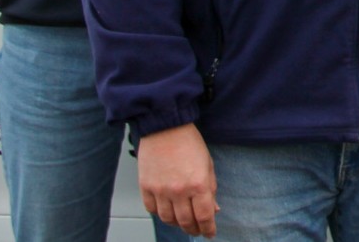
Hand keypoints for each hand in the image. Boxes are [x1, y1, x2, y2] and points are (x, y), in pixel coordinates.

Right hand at [137, 123, 218, 237]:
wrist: (165, 127)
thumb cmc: (188, 142)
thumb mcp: (208, 165)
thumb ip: (211, 189)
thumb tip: (213, 209)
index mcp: (198, 184)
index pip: (204, 216)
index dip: (208, 228)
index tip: (209, 233)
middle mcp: (178, 190)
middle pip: (185, 221)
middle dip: (193, 229)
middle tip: (197, 230)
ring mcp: (160, 190)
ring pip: (167, 219)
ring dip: (177, 224)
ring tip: (182, 222)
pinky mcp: (145, 187)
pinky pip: (152, 209)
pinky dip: (160, 213)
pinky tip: (167, 210)